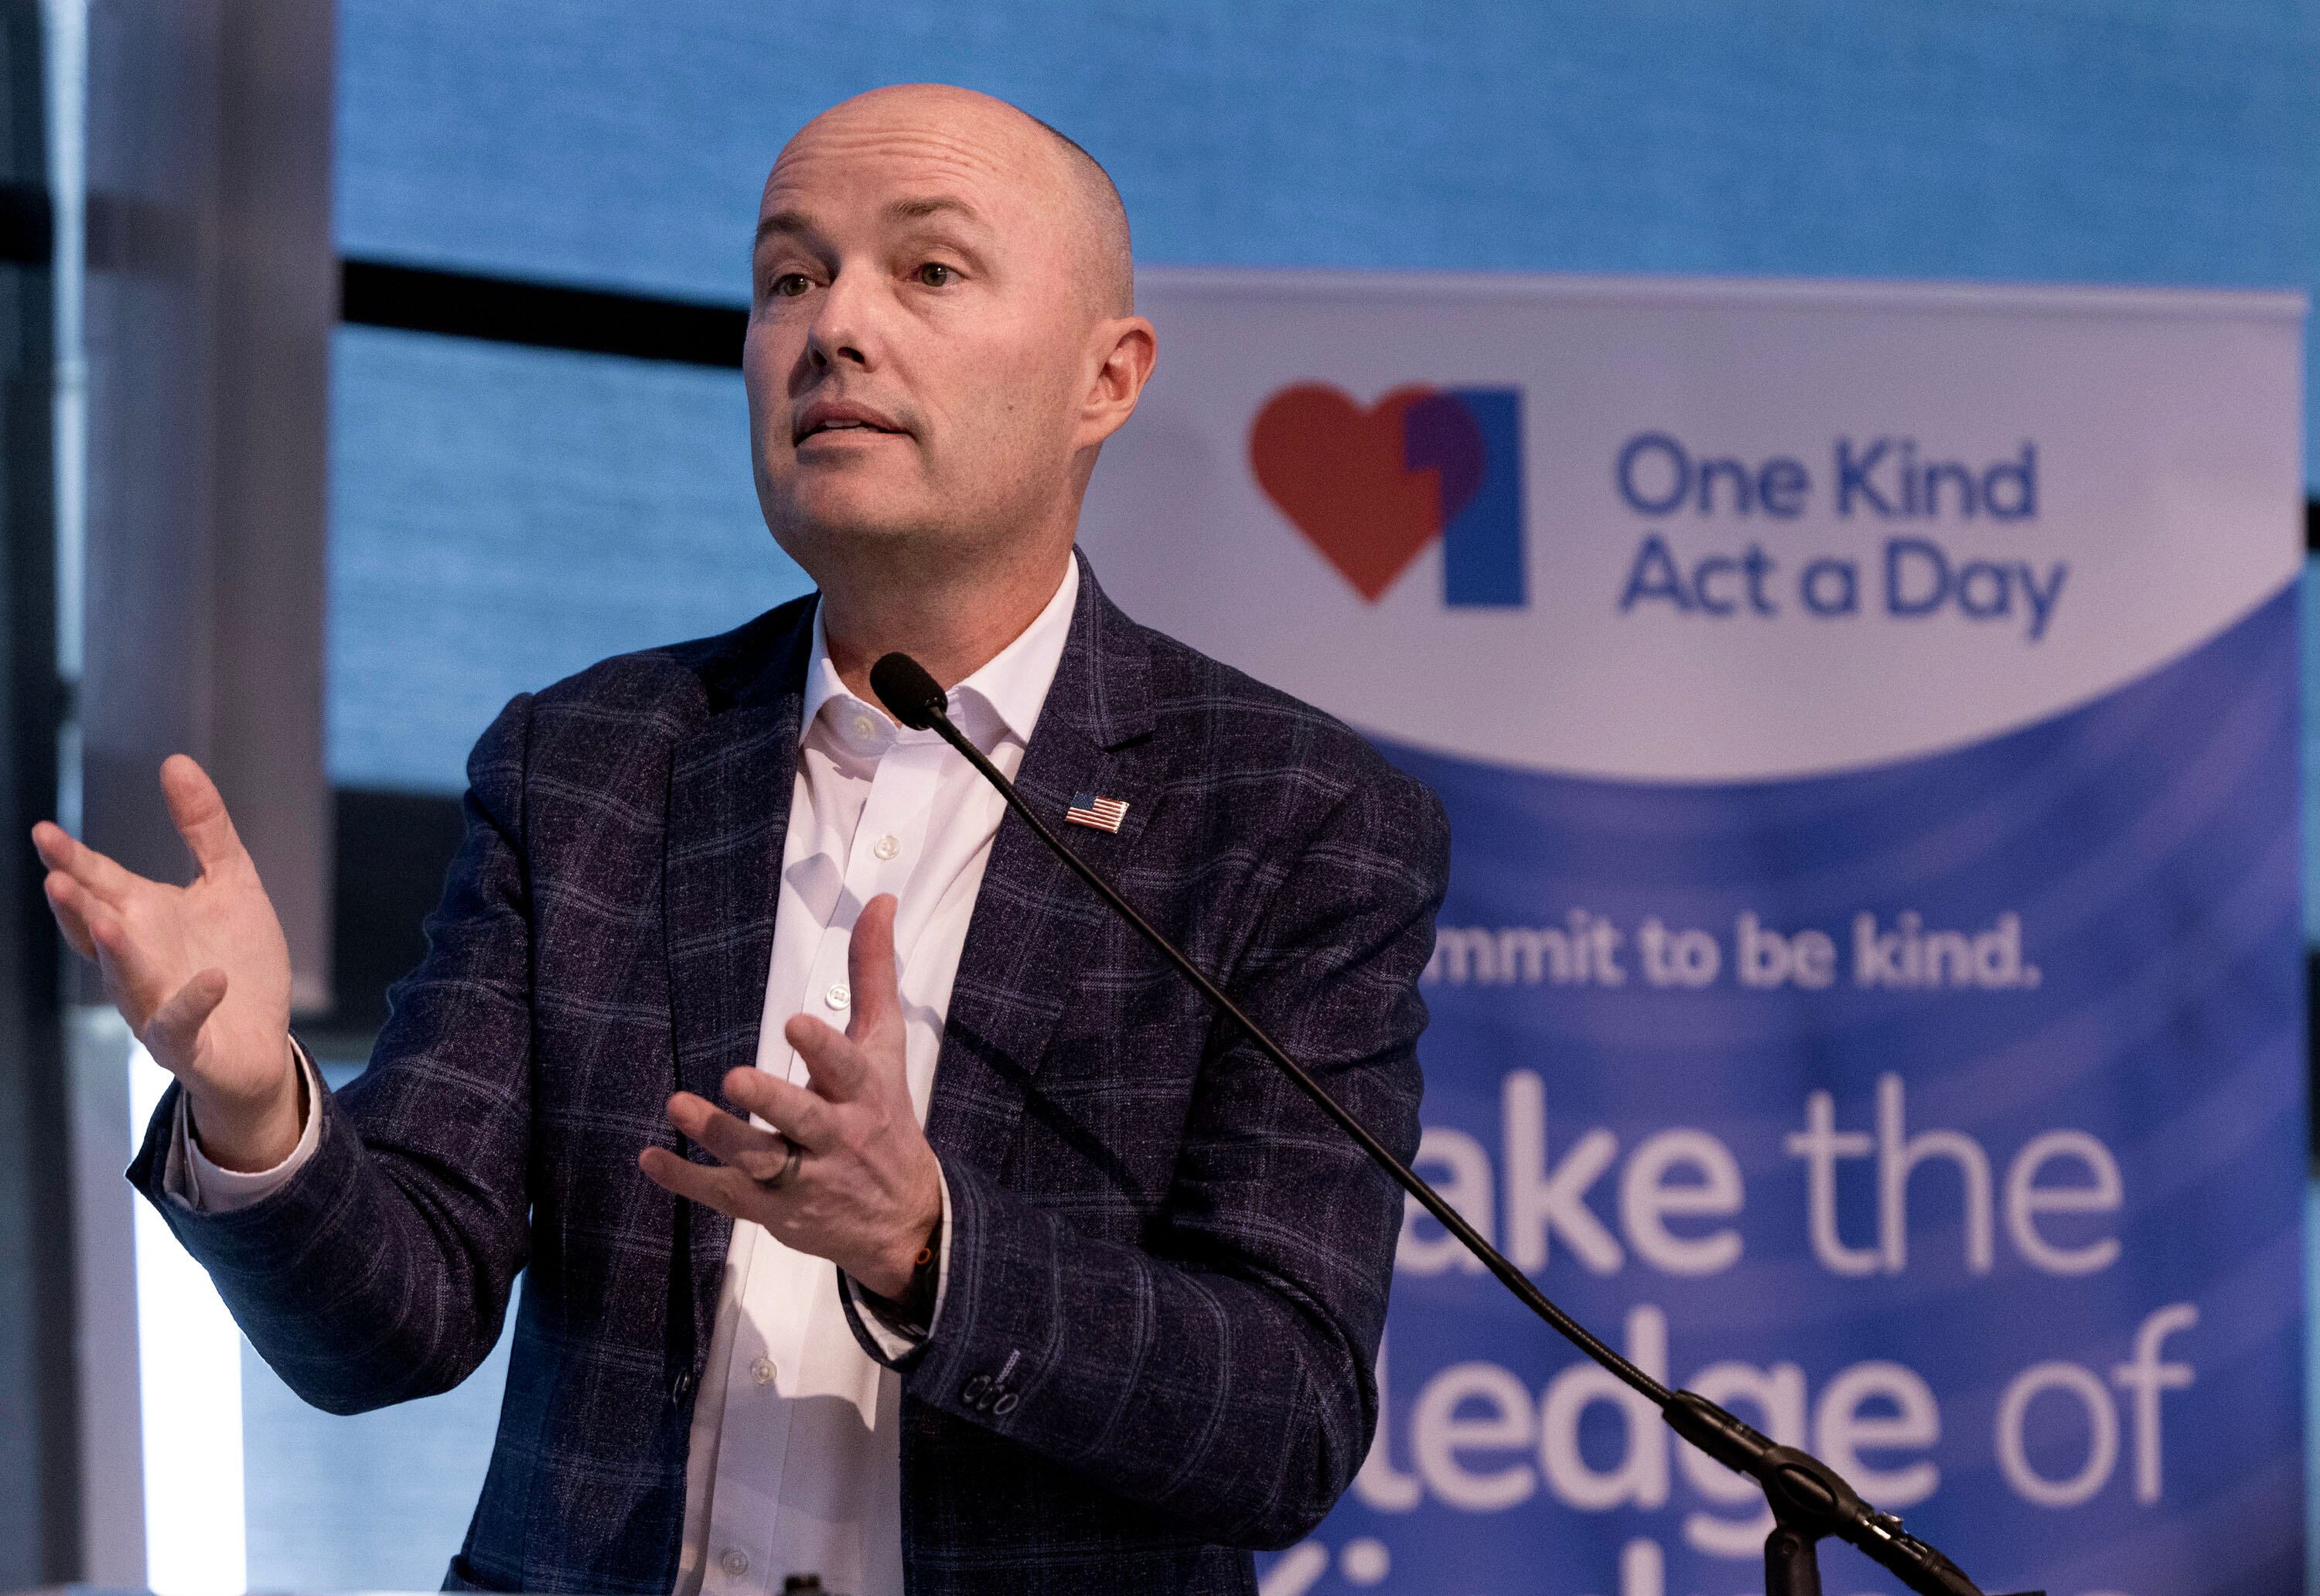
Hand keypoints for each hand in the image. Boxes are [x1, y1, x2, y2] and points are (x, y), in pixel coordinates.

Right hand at [32, 755, 298, 1169]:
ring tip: (103, 921)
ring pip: (124, 979)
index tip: (44, 832)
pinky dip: (192, 1002)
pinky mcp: (187, 1041)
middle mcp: (136, 960)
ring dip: (114, 953)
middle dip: (76, 905)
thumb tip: (175, 761)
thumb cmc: (236, 959)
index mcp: (142, 919)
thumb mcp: (230, 883)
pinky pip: (181, 1024)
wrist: (260, 1042)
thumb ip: (204, 828)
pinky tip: (211, 980)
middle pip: (97, 930)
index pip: (99, 885)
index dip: (72, 862)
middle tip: (55, 877)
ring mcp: (155, 1004)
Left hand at [639, 893, 942, 1298]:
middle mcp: (836, 1135)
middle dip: (770, 1101)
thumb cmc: (885, 1112)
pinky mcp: (773, 1208)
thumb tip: (878, 899)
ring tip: (678, 1106)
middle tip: (735, 1077)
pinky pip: (726, 1196)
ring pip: (758, 1159)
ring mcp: (803, 1176)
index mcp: (862, 1090)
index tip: (793, 1024)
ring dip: (718, 1135)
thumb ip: (873, 971)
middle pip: (802, 1119)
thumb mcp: (886, 1043)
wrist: (900, 1216)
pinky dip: (687, 1180)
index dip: (821, 1047)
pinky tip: (652, 1158)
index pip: (845, 1067)